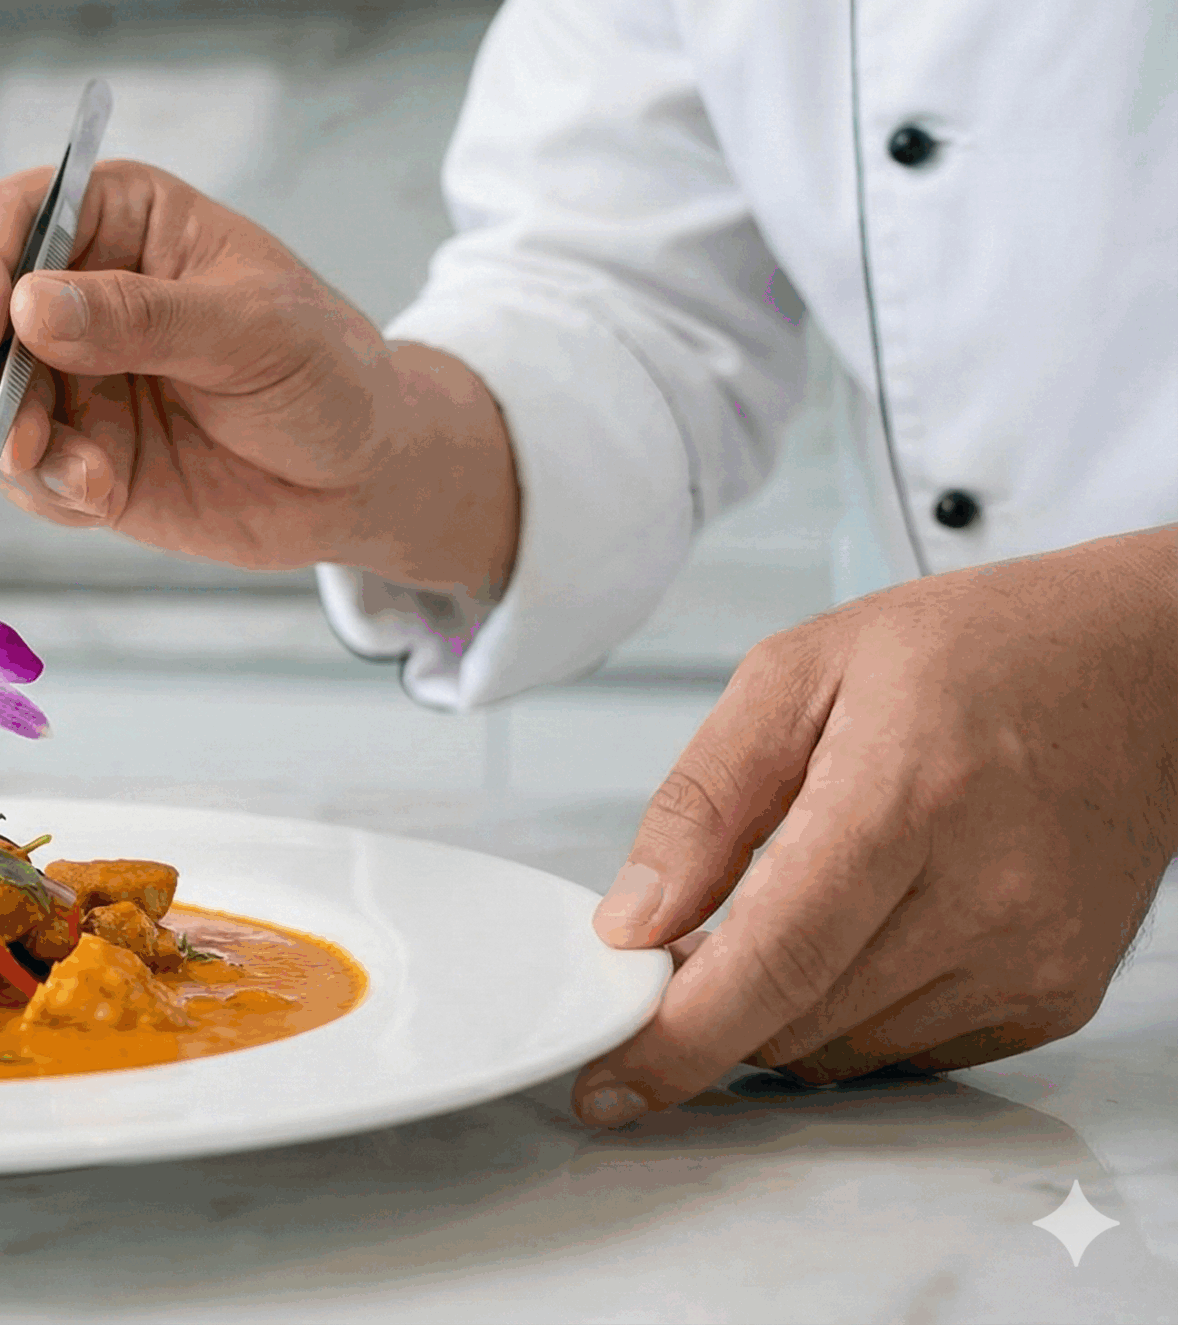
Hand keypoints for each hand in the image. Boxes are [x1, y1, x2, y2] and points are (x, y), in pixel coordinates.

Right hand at [0, 161, 517, 595]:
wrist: (360, 475)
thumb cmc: (326, 371)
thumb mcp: (253, 330)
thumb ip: (143, 318)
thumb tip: (30, 306)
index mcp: (116, 219)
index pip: (6, 220)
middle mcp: (72, 290)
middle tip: (7, 430)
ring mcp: (64, 375)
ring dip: (2, 441)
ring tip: (84, 477)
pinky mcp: (69, 450)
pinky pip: (13, 469)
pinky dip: (42, 486)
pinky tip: (102, 494)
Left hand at [574, 528, 1177, 1124]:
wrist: (1142, 671)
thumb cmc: (977, 654)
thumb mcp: (798, 673)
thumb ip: (701, 803)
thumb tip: (633, 921)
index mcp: (904, 798)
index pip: (772, 959)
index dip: (677, 1039)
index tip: (610, 1081)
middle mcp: (984, 893)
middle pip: (795, 1020)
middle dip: (709, 1009)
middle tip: (680, 945)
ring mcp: (1030, 956)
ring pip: (844, 1049)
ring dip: (779, 1011)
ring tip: (789, 909)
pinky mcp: (1054, 995)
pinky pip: (910, 1051)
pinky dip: (852, 1015)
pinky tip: (865, 932)